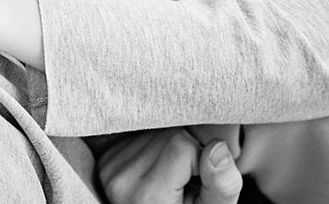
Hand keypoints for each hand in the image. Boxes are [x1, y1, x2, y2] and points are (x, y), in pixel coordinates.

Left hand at [99, 130, 242, 203]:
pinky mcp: (106, 160)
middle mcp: (122, 181)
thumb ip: (222, 185)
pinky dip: (155, 147)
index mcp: (148, 197)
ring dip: (170, 148)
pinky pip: (140, 134)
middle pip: (168, 135)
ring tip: (171, 178)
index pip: (182, 147)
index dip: (200, 160)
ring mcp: (110, 169)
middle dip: (185, 152)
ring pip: (155, 131)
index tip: (197, 183)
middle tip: (185, 181)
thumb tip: (217, 147)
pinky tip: (157, 170)